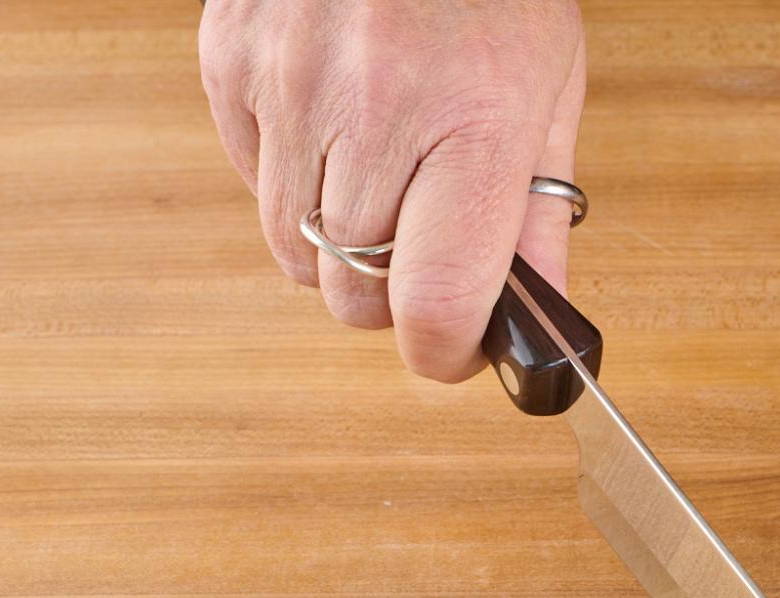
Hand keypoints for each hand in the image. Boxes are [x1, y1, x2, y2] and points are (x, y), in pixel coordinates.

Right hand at [199, 0, 585, 379]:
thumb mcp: (548, 92)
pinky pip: (253, 180)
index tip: (455, 351)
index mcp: (473, 125)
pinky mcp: (231, 62)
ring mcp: (290, 86)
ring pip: (293, 252)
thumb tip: (534, 326)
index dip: (441, 353)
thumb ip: (538, 219)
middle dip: (391, 300)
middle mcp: (374, 111)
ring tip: (383, 176)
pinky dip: (291, 180)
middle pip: (353, 296)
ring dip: (338, 245)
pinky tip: (336, 127)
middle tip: (423, 253)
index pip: (432, 302)